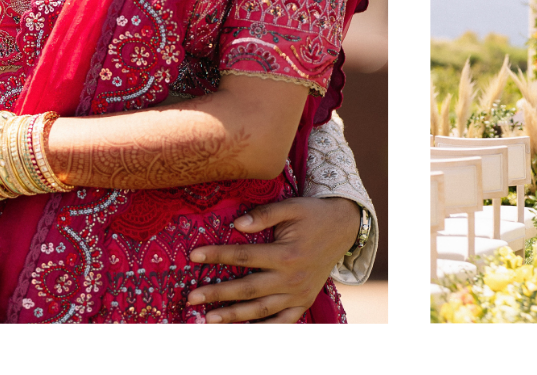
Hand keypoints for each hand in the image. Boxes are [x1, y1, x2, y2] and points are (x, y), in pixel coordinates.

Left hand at [186, 196, 359, 322]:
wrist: (344, 228)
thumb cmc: (313, 214)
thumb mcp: (292, 206)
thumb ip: (265, 214)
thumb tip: (236, 225)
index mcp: (286, 254)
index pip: (244, 256)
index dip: (217, 255)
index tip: (194, 256)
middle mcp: (292, 278)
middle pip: (247, 289)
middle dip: (217, 293)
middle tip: (192, 296)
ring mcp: (298, 293)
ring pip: (260, 310)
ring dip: (233, 315)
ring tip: (208, 318)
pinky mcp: (304, 301)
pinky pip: (282, 322)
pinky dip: (263, 328)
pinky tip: (242, 329)